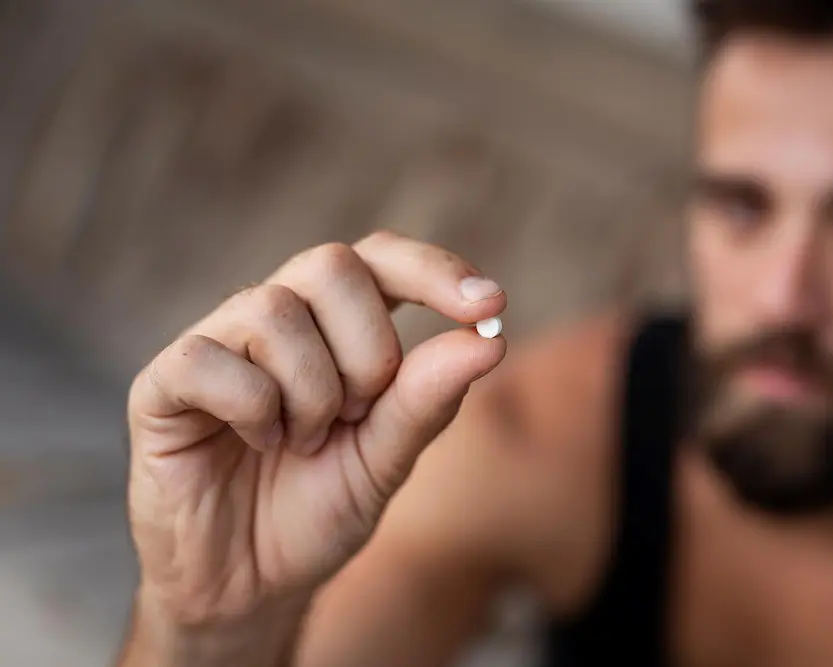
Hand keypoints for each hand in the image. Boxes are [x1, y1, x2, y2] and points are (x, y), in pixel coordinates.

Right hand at [126, 232, 506, 628]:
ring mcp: (218, 341)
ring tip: (302, 441)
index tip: (490, 306)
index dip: (434, 270)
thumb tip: (485, 339)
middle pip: (331, 265)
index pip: (383, 258)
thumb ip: (427, 400)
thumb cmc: (320, 509)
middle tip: (355, 415)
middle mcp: (277, 316)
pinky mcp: (164, 380)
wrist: (250, 583)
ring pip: (274, 310)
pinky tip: (254, 443)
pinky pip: (212, 360)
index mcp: (336, 325)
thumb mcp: (387, 459)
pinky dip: (252, 410)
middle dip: (366, 351)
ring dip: (310, 393)